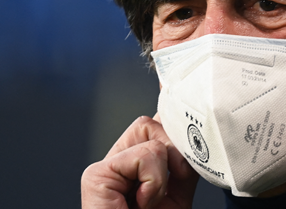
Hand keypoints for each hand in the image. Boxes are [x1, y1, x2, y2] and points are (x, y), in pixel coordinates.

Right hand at [81, 115, 198, 208]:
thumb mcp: (179, 193)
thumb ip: (182, 162)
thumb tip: (189, 129)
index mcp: (135, 168)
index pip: (152, 127)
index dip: (165, 110)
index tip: (169, 88)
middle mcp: (117, 163)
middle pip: (149, 123)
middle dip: (172, 149)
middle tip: (171, 184)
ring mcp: (103, 168)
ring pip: (147, 130)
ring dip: (161, 172)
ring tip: (151, 201)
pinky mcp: (95, 175)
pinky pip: (144, 155)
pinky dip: (153, 181)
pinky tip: (143, 202)